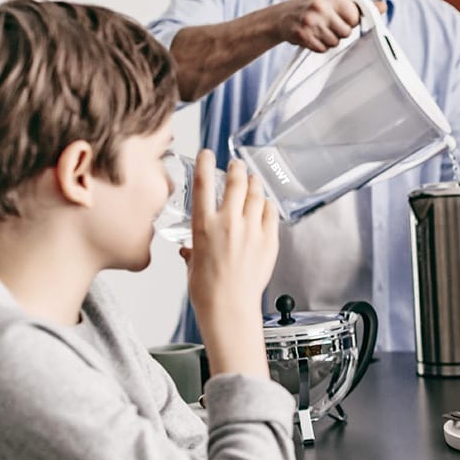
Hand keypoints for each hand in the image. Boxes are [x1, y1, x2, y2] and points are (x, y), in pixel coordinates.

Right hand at [183, 150, 277, 377]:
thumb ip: (192, 250)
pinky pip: (271, 214)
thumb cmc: (207, 290)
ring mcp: (251, 230)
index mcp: (204, 226)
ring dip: (254, 184)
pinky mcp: (269, 240)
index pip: (204, 184)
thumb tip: (189, 250)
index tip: (208, 153)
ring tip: (253, 179)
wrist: (229, 307)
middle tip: (237, 165)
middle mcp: (229, 223)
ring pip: (256, 195)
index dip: (206, 164)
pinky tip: (266, 204)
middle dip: (237, 170)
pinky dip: (268, 205)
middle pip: (236, 183)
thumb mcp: (192, 265)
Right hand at [269, 0, 384, 52]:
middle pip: (346, 32)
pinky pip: (322, 49)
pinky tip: (310, 37)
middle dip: (339, 32)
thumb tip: (384, 6)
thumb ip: (358, 5)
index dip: (349, 22)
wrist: (278, 17)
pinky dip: (318, 46)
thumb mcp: (334, 0)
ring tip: (317, 30)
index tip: (338, 18)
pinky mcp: (302, 34)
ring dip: (328, 40)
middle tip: (325, 25)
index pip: (355, 17)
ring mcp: (309, 20)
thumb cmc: (311, 8)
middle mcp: (320, 5)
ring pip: (335, 42)